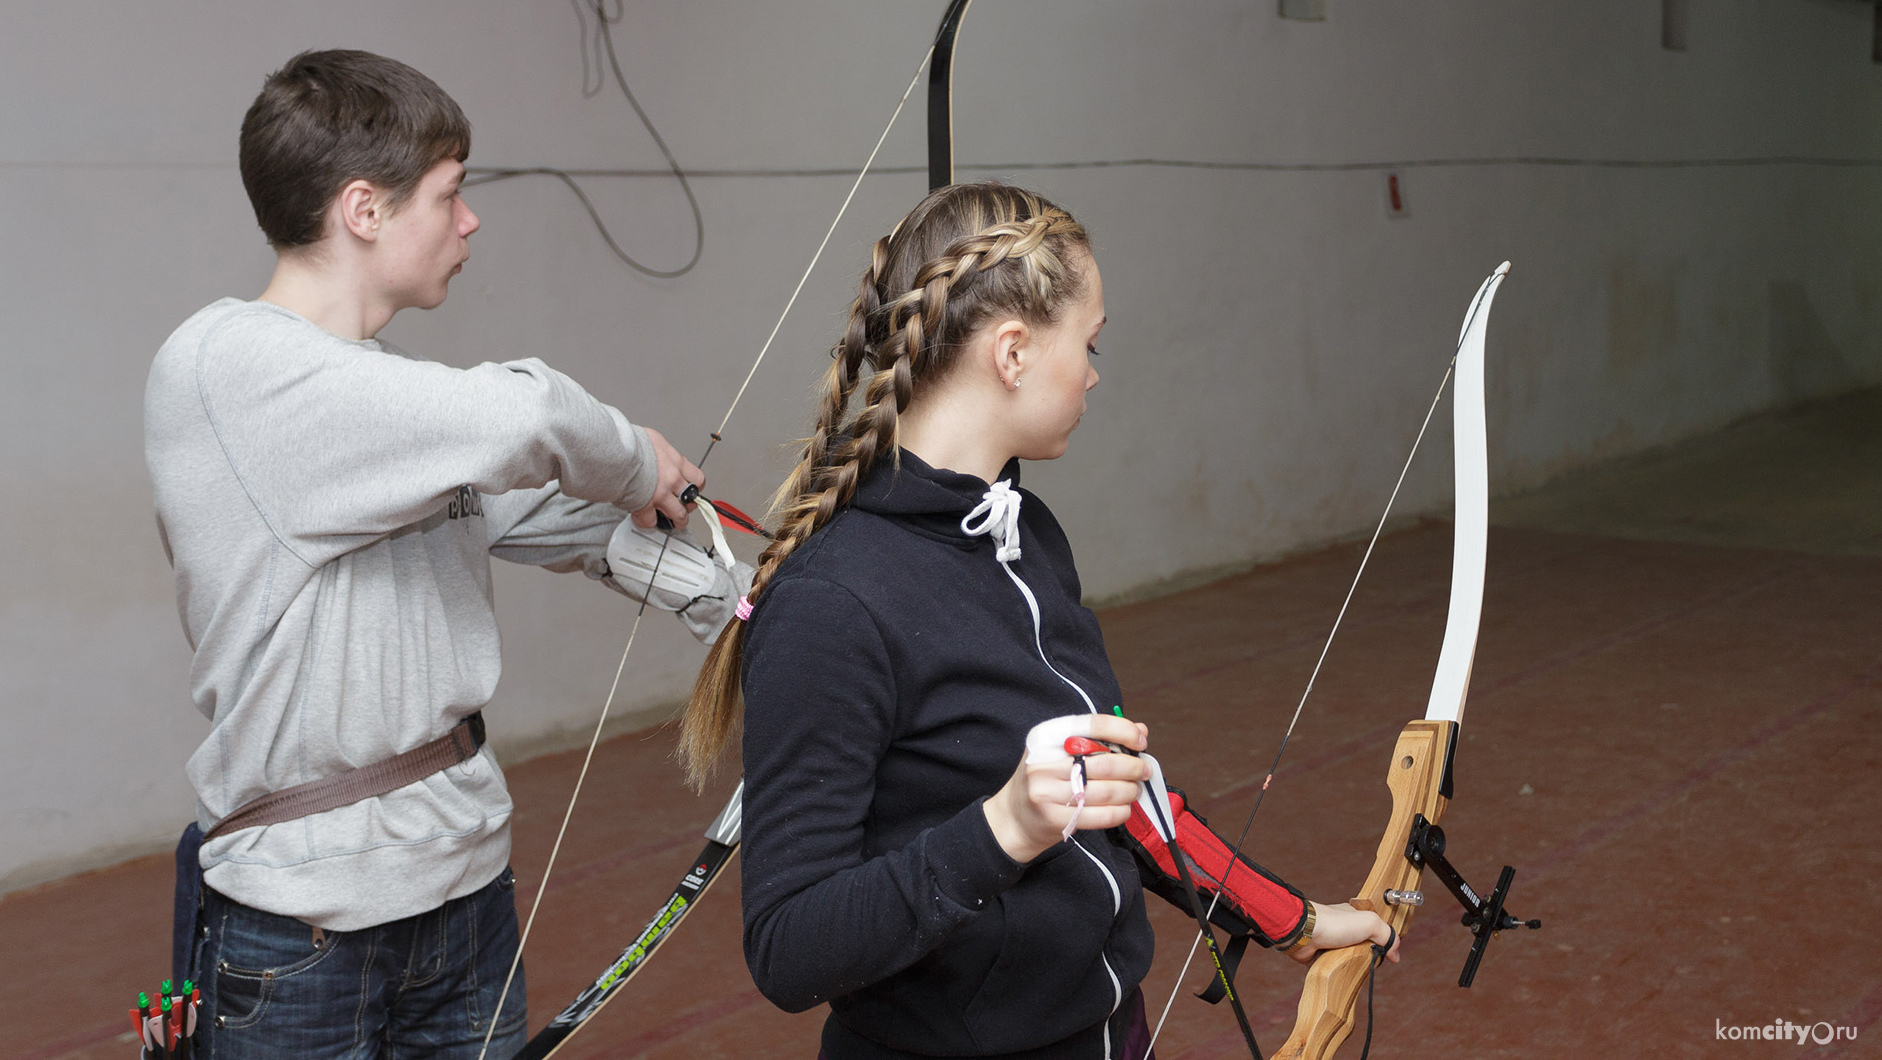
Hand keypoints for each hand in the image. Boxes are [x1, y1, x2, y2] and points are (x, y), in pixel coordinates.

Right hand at [632, 427, 705, 529]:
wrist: (617, 452)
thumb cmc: (630, 443)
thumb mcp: (653, 439)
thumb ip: (659, 451)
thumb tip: (655, 452)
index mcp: (675, 462)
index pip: (698, 479)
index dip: (697, 488)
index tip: (693, 491)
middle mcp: (672, 479)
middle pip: (691, 499)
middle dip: (688, 507)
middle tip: (684, 509)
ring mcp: (661, 494)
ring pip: (679, 515)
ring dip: (677, 521)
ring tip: (672, 523)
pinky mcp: (646, 505)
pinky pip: (651, 521)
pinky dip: (647, 522)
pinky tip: (644, 518)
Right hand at [983, 714, 1148, 863]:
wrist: (1013, 818)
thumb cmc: (1045, 780)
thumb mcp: (1060, 752)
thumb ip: (1099, 739)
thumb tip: (1140, 731)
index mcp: (1045, 737)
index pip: (1091, 725)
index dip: (1123, 730)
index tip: (1140, 741)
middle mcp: (1043, 762)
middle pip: (1104, 762)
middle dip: (1133, 767)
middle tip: (1143, 771)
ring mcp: (1046, 792)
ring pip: (1106, 791)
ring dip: (1130, 791)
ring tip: (1135, 790)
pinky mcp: (1054, 818)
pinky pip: (1100, 815)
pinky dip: (1120, 812)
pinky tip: (1123, 808)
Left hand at [1286, 902, 1400, 964]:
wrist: (1303, 933)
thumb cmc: (1333, 923)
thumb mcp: (1369, 922)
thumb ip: (1387, 934)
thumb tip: (1395, 953)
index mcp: (1353, 917)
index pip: (1373, 932)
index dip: (1381, 944)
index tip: (1385, 954)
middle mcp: (1341, 929)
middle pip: (1361, 948)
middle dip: (1365, 957)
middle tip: (1365, 961)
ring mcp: (1329, 942)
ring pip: (1347, 959)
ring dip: (1350, 965)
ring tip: (1351, 966)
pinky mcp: (1318, 955)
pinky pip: (1332, 966)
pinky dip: (1335, 970)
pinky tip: (1338, 971)